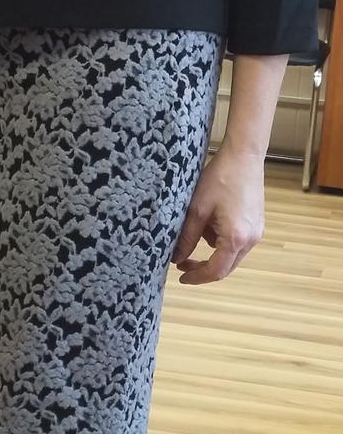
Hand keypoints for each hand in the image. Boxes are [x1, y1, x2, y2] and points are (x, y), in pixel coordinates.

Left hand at [171, 139, 264, 283]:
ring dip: (212, 249)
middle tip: (183, 262)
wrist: (244, 156)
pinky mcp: (257, 223)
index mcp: (236, 238)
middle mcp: (251, 239)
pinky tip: (212, 218)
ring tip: (198, 226)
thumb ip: (186, 237)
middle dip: (204, 267)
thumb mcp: (197, 209)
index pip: (216, 271)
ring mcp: (257, 231)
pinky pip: (238, 240)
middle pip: (226, 266)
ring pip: (231, 253)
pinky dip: (222, 238)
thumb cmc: (220, 178)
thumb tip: (176, 258)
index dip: (197, 277)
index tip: (181, 276)